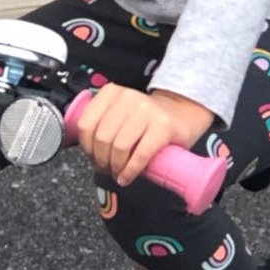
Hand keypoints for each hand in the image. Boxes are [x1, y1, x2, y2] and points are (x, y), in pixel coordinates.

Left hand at [75, 84, 215, 187]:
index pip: (86, 124)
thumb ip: (103, 123)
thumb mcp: (120, 113)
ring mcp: (147, 110)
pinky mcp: (163, 126)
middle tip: (107, 170)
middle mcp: (128, 97)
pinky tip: (127, 177)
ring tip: (118, 174)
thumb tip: (87, 152)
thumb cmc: (146, 120)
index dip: (87, 147)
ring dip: (116, 167)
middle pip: (102, 138)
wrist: (182, 114)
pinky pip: (140, 154)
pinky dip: (131, 171)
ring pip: (119, 147)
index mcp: (112, 93)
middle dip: (102, 161)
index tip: (93, 158)